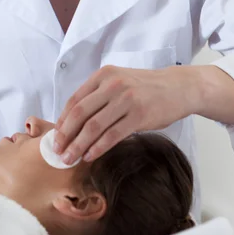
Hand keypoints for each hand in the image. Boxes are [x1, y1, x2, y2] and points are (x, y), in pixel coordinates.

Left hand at [53, 64, 197, 163]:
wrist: (178, 87)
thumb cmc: (144, 89)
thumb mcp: (118, 82)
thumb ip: (97, 96)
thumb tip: (72, 122)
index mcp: (103, 76)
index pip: (74, 100)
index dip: (62, 121)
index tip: (55, 137)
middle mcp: (112, 85)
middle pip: (80, 113)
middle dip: (65, 135)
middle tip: (57, 151)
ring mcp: (126, 99)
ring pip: (94, 126)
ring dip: (78, 146)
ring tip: (70, 158)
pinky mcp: (139, 115)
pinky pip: (112, 135)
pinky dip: (98, 148)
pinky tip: (90, 156)